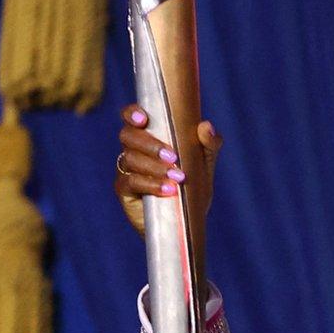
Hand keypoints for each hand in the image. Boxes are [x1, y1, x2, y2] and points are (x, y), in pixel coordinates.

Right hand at [114, 104, 222, 236]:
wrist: (188, 219)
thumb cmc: (194, 185)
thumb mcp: (205, 163)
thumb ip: (209, 144)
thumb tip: (206, 126)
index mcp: (150, 136)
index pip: (132, 117)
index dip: (132, 113)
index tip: (143, 118)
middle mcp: (134, 149)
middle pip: (128, 136)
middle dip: (150, 144)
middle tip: (173, 156)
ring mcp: (126, 169)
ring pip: (130, 159)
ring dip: (155, 167)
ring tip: (178, 177)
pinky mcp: (124, 190)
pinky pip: (131, 182)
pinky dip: (151, 184)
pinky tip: (169, 190)